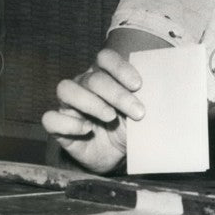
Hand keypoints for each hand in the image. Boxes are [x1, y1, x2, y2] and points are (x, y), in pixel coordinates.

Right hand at [41, 48, 144, 173]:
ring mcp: (70, 106)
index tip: (138, 85)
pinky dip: (68, 123)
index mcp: (105, 76)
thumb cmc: (130, 128)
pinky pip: (51, 118)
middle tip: (138, 112)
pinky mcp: (59, 128)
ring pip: (66, 89)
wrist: (120, 156)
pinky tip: (86, 130)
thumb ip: (148, 99)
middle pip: (92, 78)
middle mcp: (84, 86)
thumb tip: (164, 91)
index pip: (105, 58)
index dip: (120, 68)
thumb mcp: (143, 113)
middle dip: (117, 94)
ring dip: (90, 102)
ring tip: (110, 117)